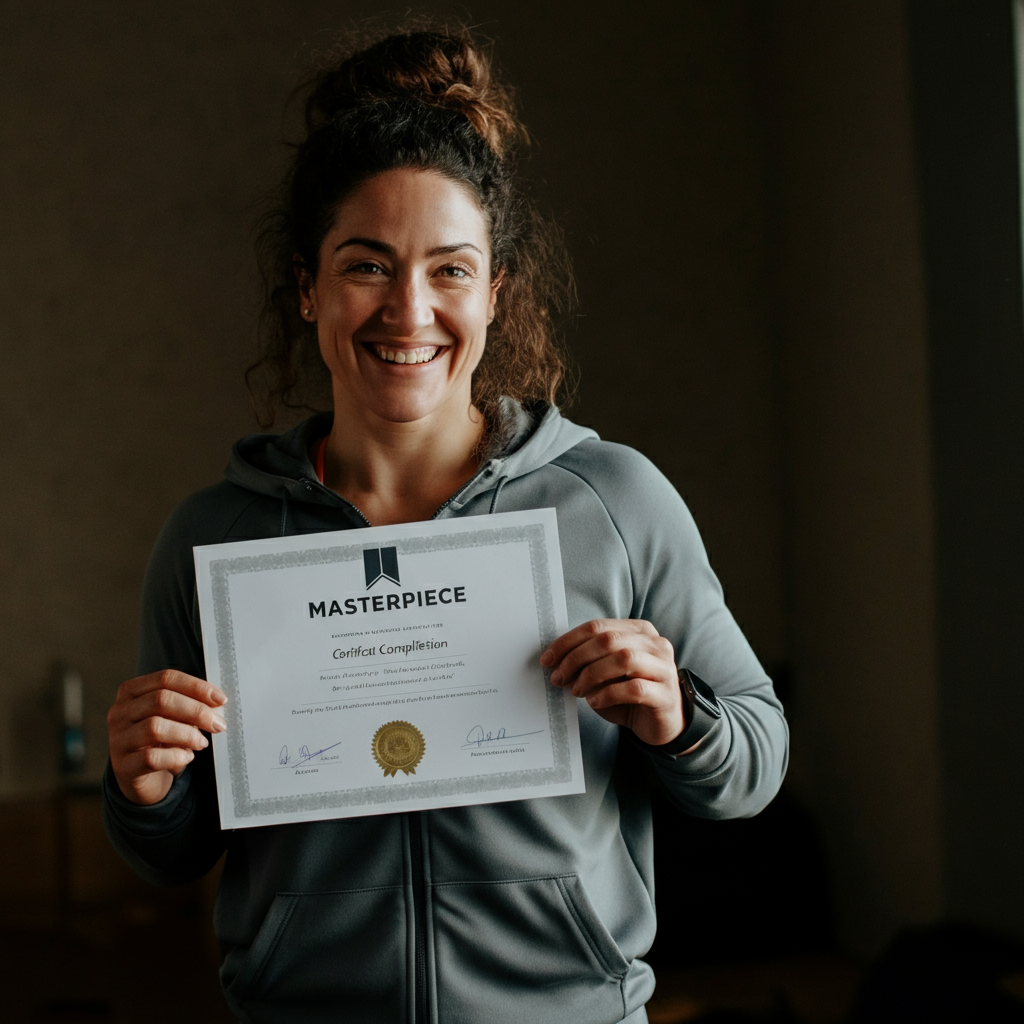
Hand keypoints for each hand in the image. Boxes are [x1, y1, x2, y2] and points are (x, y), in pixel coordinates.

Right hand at [107, 669, 226, 805]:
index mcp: (131, 691)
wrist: (141, 777)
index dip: (196, 687)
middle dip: (197, 711)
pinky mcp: (123, 766)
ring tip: (202, 742)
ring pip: (155, 728)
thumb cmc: (160, 740)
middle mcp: (119, 712)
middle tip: (218, 724)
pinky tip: (187, 757)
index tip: (220, 699)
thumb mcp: (172, 717)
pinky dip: (176, 757)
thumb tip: (217, 702)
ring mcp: (118, 740)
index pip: (166, 678)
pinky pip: (152, 758)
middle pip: (161, 700)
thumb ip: (187, 705)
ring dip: (188, 735)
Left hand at [540, 619, 684, 745]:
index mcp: (639, 630)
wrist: (662, 723)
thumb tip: (555, 660)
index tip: (548, 659)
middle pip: (608, 640)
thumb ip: (588, 661)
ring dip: (591, 674)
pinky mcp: (665, 694)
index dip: (568, 641)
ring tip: (576, 690)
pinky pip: (634, 689)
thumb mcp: (606, 673)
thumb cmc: (630, 695)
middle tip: (558, 677)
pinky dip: (607, 694)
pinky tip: (594, 702)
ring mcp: (664, 668)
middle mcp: (655, 644)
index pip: (598, 626)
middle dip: (576, 658)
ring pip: (623, 659)